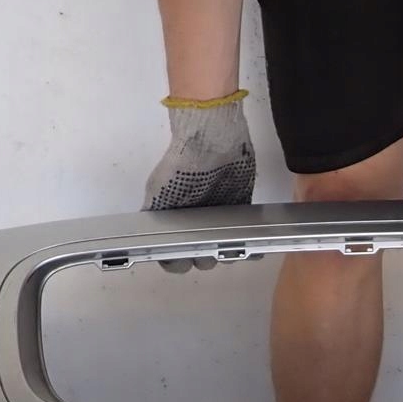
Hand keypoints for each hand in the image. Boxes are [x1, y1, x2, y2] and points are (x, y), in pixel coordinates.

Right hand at [142, 93, 256, 271]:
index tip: (183, 258)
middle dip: (203, 259)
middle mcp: (194, 223)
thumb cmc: (181, 165)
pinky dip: (249, 242)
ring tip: (231, 249)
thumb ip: (155, 214)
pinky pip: (245, 233)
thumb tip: (148, 236)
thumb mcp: (158, 190)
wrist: (212, 140)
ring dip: (227, 254)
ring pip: (223, 249)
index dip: (175, 260)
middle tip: (208, 251)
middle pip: (198, 256)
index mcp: (172, 220)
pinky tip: (254, 247)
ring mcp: (219, 218)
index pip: (170, 254)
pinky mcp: (241, 209)